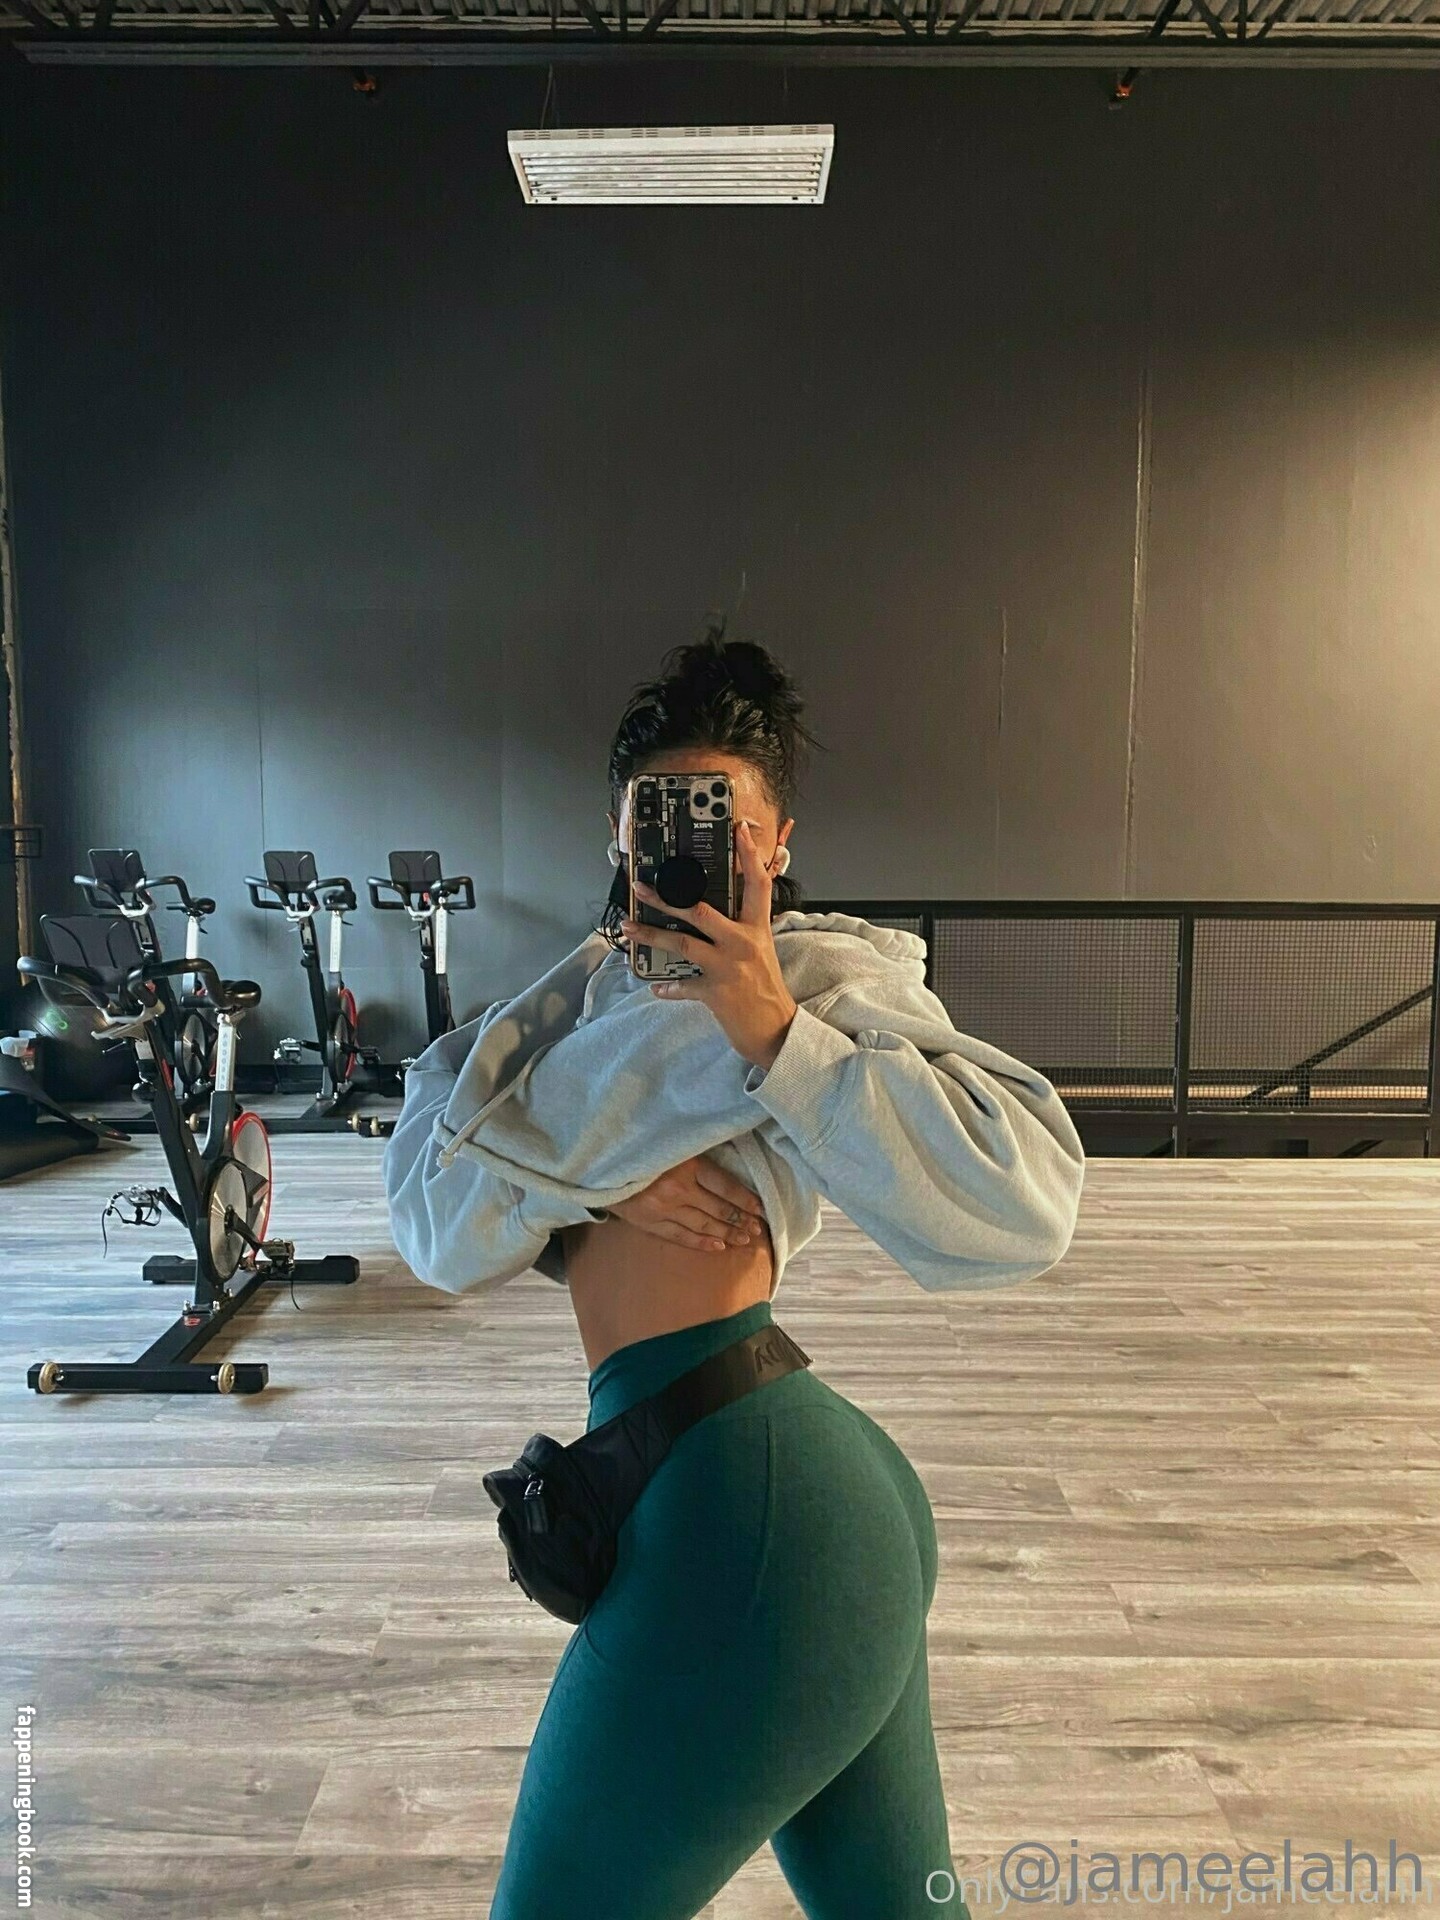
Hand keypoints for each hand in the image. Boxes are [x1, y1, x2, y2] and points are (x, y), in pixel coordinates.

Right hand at [608, 1152, 771, 1253]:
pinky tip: (718, 1246)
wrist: (600, 1164)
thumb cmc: (639, 1147)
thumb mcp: (671, 1140)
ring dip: (727, 1232)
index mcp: (686, 1164)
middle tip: (758, 1228)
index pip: (725, 1186)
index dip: (745, 1199)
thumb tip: (729, 1149)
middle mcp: (678, 1189)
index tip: (760, 1208)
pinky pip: (681, 1236)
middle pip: (718, 1208)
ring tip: (745, 1239)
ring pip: (703, 1224)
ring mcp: (663, 1209)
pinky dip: (701, 1242)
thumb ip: (696, 1148)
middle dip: (740, 1219)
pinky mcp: (650, 1222)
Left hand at [620, 819, 799, 1071]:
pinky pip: (683, 985)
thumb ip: (742, 928)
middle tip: (642, 887)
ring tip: (629, 927)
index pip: (757, 883)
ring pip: (682, 943)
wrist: (776, 1029)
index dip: (749, 855)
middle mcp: (743, 943)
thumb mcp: (761, 950)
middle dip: (666, 897)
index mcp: (757, 928)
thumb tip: (712, 911)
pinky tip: (656, 986)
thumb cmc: (765, 988)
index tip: (739, 830)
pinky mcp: (715, 992)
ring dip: (651, 935)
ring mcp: (728, 967)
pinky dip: (668, 986)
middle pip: (701, 910)